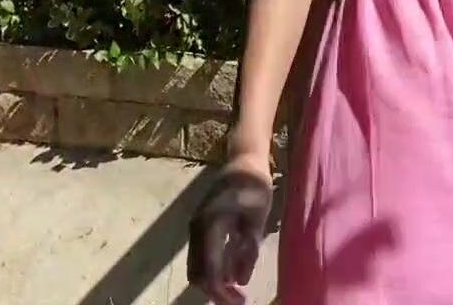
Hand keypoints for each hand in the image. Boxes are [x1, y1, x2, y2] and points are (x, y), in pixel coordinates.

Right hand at [187, 152, 274, 304]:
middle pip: (198, 274)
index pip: (210, 272)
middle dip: (217, 292)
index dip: (222, 293)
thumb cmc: (254, 188)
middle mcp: (196, 230)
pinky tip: (232, 274)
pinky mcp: (200, 226)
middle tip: (239, 301)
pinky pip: (200, 256)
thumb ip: (248, 251)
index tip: (240, 303)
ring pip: (197, 267)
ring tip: (237, 292)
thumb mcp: (257, 221)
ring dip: (214, 283)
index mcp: (209, 228)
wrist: (244, 161)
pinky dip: (213, 270)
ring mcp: (195, 228)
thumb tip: (241, 281)